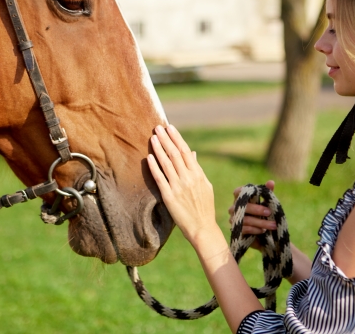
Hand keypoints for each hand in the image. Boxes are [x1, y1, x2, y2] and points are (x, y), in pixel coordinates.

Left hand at [147, 125, 218, 245]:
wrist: (202, 228)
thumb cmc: (204, 207)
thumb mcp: (205, 185)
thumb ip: (197, 169)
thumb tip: (192, 153)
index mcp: (198, 174)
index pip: (185, 151)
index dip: (176, 138)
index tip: (170, 128)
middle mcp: (189, 178)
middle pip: (175, 154)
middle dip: (166, 139)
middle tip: (157, 127)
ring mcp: (179, 187)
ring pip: (166, 163)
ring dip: (159, 149)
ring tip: (152, 137)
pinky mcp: (169, 197)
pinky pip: (160, 179)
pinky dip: (154, 167)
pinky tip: (149, 157)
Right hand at [228, 180, 276, 250]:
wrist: (260, 236)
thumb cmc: (262, 215)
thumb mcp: (266, 203)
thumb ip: (268, 193)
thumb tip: (271, 182)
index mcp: (240, 199)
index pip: (237, 192)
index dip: (244, 191)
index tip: (256, 193)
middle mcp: (234, 208)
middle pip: (243, 206)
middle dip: (257, 209)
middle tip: (269, 212)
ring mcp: (234, 220)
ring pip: (245, 219)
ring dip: (261, 222)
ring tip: (273, 225)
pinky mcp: (236, 231)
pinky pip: (244, 229)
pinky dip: (255, 229)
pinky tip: (263, 231)